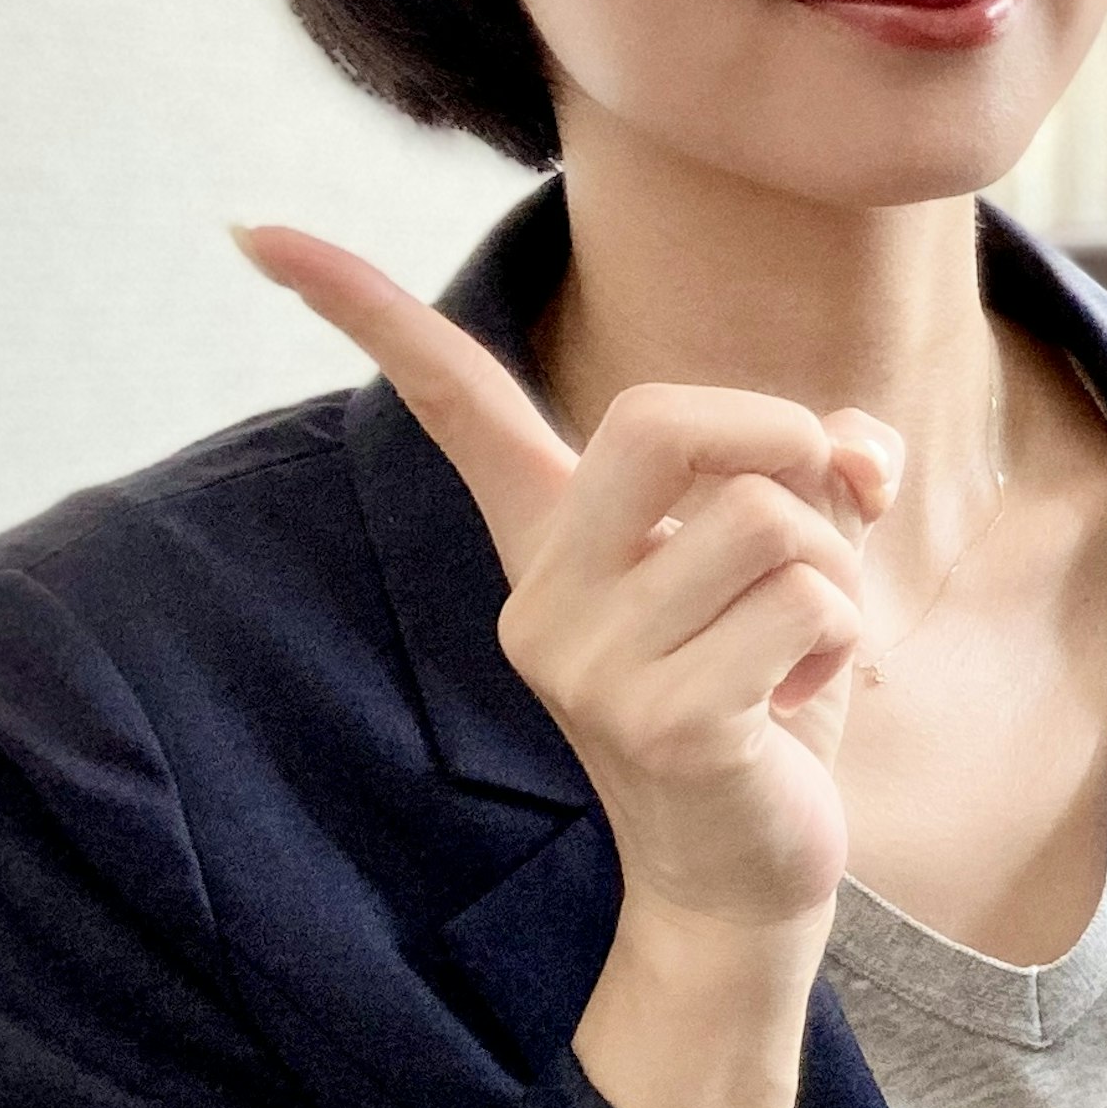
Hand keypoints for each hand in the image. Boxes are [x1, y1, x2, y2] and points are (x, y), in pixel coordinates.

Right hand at [230, 221, 898, 936]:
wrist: (742, 879)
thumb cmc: (762, 701)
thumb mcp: (793, 565)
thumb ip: (821, 472)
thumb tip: (852, 445)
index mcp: (549, 542)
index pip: (452, 402)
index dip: (366, 311)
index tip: (254, 228)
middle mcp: (546, 595)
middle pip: (662, 418)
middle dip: (778, 437)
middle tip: (815, 506)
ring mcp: (590, 662)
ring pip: (771, 520)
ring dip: (836, 573)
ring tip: (795, 651)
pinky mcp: (661, 720)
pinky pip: (805, 605)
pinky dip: (841, 639)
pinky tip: (794, 705)